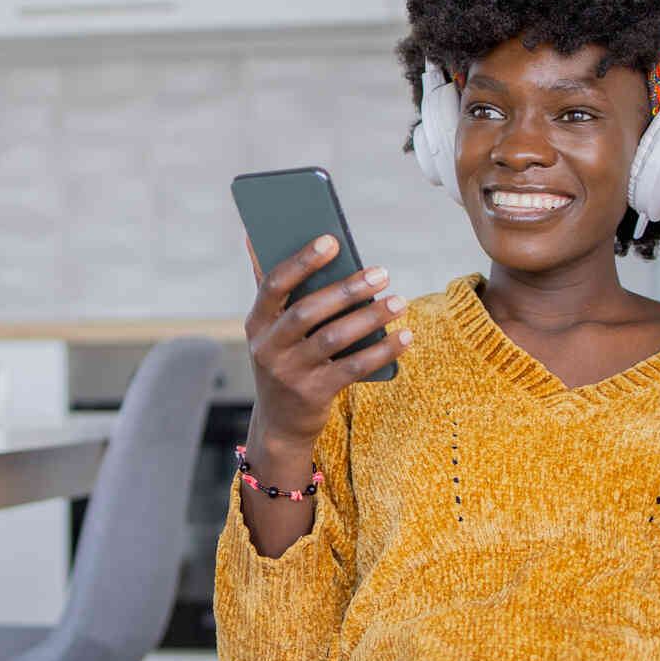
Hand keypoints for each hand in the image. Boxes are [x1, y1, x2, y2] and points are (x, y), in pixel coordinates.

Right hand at [244, 236, 411, 451]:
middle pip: (308, 311)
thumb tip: (255, 237)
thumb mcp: (271, 329)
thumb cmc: (284, 360)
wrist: (280, 423)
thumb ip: (271, 288)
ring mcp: (290, 373)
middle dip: (347, 289)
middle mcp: (268, 347)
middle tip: (382, 272)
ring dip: (370, 318)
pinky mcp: (314, 394)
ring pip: (334, 339)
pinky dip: (382, 351)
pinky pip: (353, 368)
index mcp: (257, 322)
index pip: (274, 284)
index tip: (332, 240)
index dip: (302, 261)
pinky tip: (404, 336)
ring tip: (399, 301)